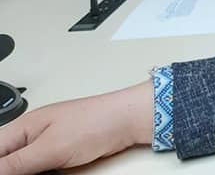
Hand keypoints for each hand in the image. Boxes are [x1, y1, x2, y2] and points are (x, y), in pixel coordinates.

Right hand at [0, 81, 153, 174]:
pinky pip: (39, 167)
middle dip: (11, 170)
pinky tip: (47, 173)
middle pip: (7, 159)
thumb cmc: (96, 121)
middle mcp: (33, 134)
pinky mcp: (61, 153)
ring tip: (44, 170)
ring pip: (23, 166)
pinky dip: (38, 172)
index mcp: (24, 126)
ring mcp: (48, 144)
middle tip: (30, 173)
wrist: (129, 120)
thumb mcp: (50, 148)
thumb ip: (17, 163)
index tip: (8, 172)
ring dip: (25, 171)